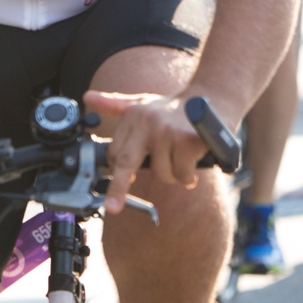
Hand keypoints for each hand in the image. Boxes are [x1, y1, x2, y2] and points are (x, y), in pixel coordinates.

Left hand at [84, 89, 228, 214]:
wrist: (214, 95)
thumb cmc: (176, 106)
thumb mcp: (143, 102)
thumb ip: (115, 104)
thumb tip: (87, 98)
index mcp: (134, 116)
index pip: (116, 151)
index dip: (118, 173)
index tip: (115, 189)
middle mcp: (147, 122)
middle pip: (126, 163)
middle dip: (118, 189)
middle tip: (113, 207)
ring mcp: (167, 132)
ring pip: (161, 173)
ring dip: (173, 176)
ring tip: (181, 163)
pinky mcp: (187, 141)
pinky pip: (181, 174)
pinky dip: (188, 176)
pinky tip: (193, 165)